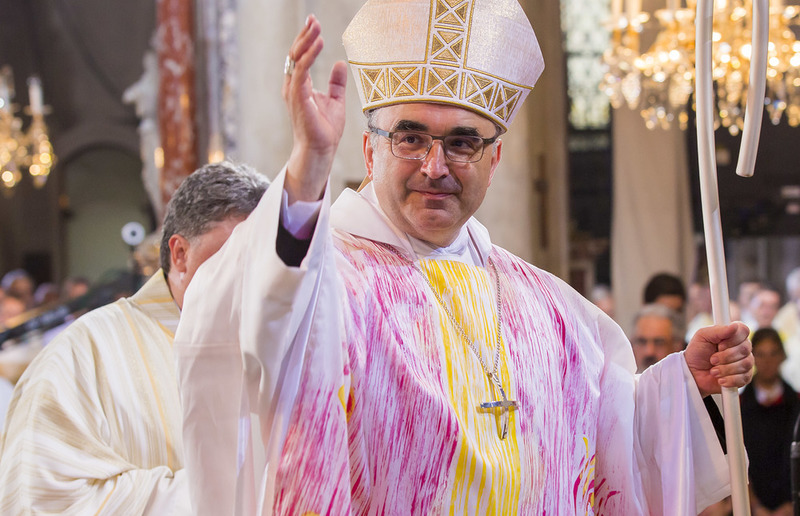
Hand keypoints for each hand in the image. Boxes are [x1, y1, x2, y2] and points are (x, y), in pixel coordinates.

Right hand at [282, 14, 348, 202]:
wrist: (321, 149)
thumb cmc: (325, 129)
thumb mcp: (335, 100)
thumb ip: (336, 83)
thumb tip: (340, 63)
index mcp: (300, 85)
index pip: (300, 57)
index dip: (306, 39)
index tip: (314, 24)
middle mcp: (293, 86)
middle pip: (296, 54)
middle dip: (304, 35)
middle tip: (314, 19)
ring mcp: (294, 91)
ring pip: (296, 59)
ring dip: (306, 41)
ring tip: (316, 27)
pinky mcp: (298, 97)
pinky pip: (301, 71)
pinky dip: (310, 56)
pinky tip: (318, 44)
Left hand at [684, 322, 752, 396]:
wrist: (693, 373)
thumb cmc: (697, 352)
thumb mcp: (702, 337)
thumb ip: (718, 330)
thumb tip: (734, 326)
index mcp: (733, 335)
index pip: (744, 330)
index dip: (733, 339)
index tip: (719, 344)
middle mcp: (742, 347)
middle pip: (745, 349)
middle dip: (725, 356)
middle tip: (712, 359)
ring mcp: (745, 362)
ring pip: (745, 364)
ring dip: (725, 369)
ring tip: (713, 371)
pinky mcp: (745, 377)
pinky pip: (745, 378)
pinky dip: (730, 380)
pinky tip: (720, 379)